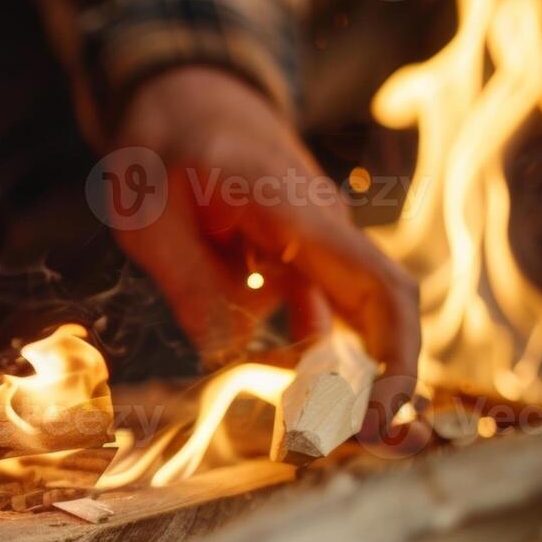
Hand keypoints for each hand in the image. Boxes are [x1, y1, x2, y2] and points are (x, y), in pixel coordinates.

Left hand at [109, 67, 421, 437]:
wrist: (180, 97)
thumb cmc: (162, 148)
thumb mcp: (149, 214)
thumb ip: (188, 279)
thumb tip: (224, 351)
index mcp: (296, 213)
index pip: (377, 287)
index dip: (392, 356)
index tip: (375, 415)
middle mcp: (320, 230)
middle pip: (383, 309)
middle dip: (381, 381)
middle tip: (353, 444)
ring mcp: (312, 246)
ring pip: (346, 321)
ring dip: (337, 380)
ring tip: (309, 439)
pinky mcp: (293, 262)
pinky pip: (313, 317)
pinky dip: (307, 359)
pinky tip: (290, 404)